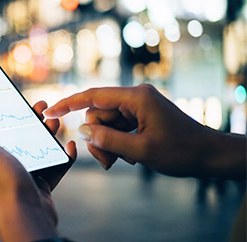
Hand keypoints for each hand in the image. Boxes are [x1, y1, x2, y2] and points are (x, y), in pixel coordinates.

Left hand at [0, 101, 76, 241]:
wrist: (26, 213)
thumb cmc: (2, 181)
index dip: (7, 111)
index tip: (19, 98)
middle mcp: (4, 164)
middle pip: (20, 134)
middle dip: (33, 119)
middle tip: (43, 105)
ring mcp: (24, 174)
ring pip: (39, 147)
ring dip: (49, 133)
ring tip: (56, 122)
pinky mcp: (41, 184)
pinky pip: (55, 165)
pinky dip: (63, 156)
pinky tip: (69, 146)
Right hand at [43, 84, 245, 179]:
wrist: (208, 155)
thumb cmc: (181, 152)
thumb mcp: (141, 151)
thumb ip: (108, 140)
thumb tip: (82, 130)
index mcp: (136, 97)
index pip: (93, 96)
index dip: (68, 104)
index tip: (49, 111)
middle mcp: (135, 96)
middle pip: (97, 114)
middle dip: (97, 138)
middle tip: (107, 162)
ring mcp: (138, 105)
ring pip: (105, 122)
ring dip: (107, 143)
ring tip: (120, 161)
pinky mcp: (140, 114)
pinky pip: (117, 125)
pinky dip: (116, 141)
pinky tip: (129, 155)